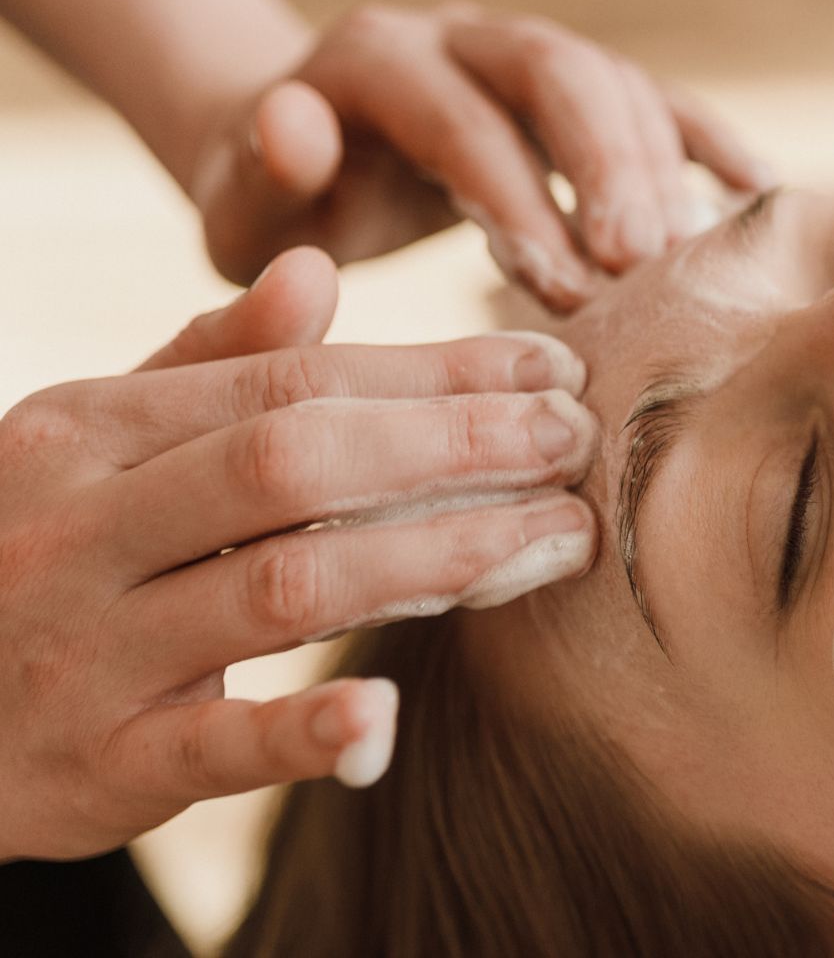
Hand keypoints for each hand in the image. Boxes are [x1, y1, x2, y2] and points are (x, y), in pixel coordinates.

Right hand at [0, 248, 600, 861]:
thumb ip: (202, 363)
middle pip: (298, 464)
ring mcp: (83, 649)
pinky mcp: (96, 767)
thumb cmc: (39, 554)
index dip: (435, 373)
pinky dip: (303, 731)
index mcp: (86, 431)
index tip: (552, 370)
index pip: (290, 381)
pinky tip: (388, 715)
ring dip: (438, 558)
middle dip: (456, 445)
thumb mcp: (92, 444)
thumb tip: (314, 271)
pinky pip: (212, 748)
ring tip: (556, 541)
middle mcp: (79, 527)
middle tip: (575, 442)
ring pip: (284, 587)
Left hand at [191, 2, 772, 311]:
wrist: (310, 163)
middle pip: (555, 70)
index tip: (561, 287)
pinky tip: (758, 193)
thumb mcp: (245, 205)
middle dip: (606, 165)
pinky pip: (657, 99)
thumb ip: (261, 172)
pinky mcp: (577, 91)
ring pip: (614, 81)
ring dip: (658, 167)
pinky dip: (708, 141)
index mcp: (375, 59)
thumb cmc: (281, 208)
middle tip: (642, 261)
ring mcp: (526, 55)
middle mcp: (461, 35)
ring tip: (686, 260)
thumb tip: (299, 125)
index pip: (460, 117)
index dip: (516, 197)